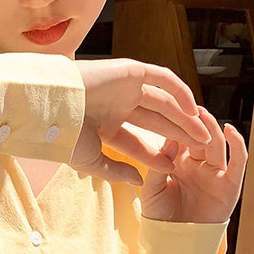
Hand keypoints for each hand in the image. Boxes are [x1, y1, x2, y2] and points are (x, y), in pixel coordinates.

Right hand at [70, 57, 212, 185]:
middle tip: (200, 148)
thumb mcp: (92, 162)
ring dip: (184, 116)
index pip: (138, 143)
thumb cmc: (65, 137)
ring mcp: (125, 88)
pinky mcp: (131, 71)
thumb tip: (138, 182)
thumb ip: (116, 172)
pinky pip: (163, 80)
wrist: (52, 110)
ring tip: (202, 132)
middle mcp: (118, 106)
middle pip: (156, 122)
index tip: (174, 168)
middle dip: (178, 135)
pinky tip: (192, 109)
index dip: (156, 156)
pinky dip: (179, 92)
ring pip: (163, 103)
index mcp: (106, 127)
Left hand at [138, 105, 246, 222]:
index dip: (175, 125)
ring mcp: (214, 173)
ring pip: (216, 144)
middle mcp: (197, 164)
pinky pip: (238, 160)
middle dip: (193, 122)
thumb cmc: (160, 217)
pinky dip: (237, 143)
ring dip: (210, 128)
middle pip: (198, 137)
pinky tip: (230, 130)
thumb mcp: (151, 189)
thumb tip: (169, 139)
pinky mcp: (230, 184)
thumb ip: (158, 166)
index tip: (167, 111)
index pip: (178, 138)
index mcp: (177, 163)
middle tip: (186, 107)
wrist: (173, 242)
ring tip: (202, 114)